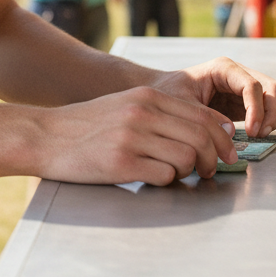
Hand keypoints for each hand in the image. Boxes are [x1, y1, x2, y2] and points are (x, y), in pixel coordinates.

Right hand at [39, 86, 239, 185]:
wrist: (45, 135)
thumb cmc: (88, 124)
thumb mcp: (125, 105)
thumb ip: (162, 113)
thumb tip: (208, 129)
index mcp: (145, 96)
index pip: (202, 115)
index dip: (223, 136)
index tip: (229, 150)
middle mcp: (141, 113)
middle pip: (201, 137)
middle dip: (215, 158)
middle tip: (212, 170)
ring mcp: (132, 138)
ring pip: (187, 158)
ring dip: (190, 171)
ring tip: (179, 173)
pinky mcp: (122, 163)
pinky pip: (165, 175)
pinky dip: (167, 180)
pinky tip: (153, 176)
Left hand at [151, 57, 275, 138]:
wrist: (162, 93)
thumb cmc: (169, 93)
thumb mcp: (182, 104)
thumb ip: (205, 117)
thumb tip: (229, 132)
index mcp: (223, 68)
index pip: (252, 85)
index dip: (257, 109)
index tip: (252, 131)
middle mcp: (238, 74)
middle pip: (273, 88)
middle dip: (272, 112)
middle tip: (260, 134)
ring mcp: (244, 87)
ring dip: (274, 117)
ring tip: (259, 135)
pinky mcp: (245, 101)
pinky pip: (269, 108)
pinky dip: (269, 121)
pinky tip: (257, 134)